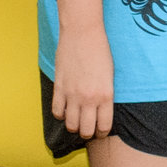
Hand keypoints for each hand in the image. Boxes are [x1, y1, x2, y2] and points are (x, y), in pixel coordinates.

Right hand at [51, 26, 113, 142]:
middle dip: (87, 133)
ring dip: (73, 125)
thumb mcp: (110, 76)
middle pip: (85, 130)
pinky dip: (60, 114)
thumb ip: (105, 96)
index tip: (101, 131)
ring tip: (76, 120)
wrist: (83, 32)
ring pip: (70, 124)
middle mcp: (89, 98)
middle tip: (88, 128)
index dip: (102, 132)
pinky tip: (65, 108)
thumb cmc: (100, 50)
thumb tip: (99, 111)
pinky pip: (57, 111)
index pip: (104, 126)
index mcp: (106, 95)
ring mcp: (72, 94)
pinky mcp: (59, 87)